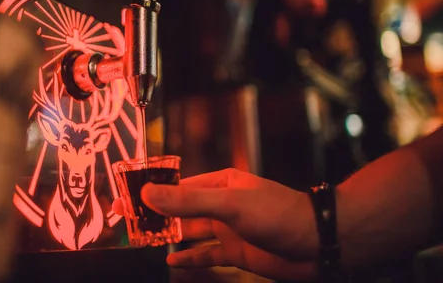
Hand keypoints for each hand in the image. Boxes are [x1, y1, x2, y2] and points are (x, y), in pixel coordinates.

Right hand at [112, 168, 318, 280]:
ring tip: (142, 239)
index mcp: (220, 183)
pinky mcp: (236, 251)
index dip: (152, 190)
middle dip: (155, 214)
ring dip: (168, 236)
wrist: (318, 243)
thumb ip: (188, 200)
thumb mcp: (229, 203)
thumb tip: (149, 193)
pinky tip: (172, 262)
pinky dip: (189, 258)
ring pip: (190, 232)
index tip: (128, 196)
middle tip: (126, 220)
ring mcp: (228, 229)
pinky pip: (206, 254)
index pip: (178, 184)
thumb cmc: (279, 213)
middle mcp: (222, 204)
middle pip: (180, 208)